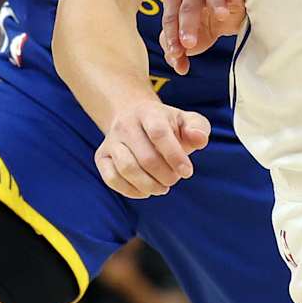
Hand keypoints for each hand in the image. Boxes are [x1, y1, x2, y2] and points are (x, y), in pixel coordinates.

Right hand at [95, 100, 210, 198]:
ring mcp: (111, 141)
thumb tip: (199, 139)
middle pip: (145, 157)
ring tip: (162, 187)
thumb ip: (198, 128)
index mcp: (148, 112)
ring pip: (127, 169)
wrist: (133, 118)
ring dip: (149, 185)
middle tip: (175, 179)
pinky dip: (131, 191)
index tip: (187, 172)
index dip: (175, 156)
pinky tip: (146, 190)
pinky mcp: (102, 157)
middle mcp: (125, 124)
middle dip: (165, 175)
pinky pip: (112, 179)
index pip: (159, 133)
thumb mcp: (185, 121)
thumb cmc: (166, 125)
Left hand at [159, 0, 245, 74]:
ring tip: (221, 15)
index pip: (170, 18)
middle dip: (188, 25)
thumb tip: (179, 67)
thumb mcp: (185, 41)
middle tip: (189, 43)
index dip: (172, 36)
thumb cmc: (199, 24)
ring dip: (216, 4)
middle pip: (188, 7)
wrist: (224, 17)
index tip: (176, 53)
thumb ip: (178, 53)